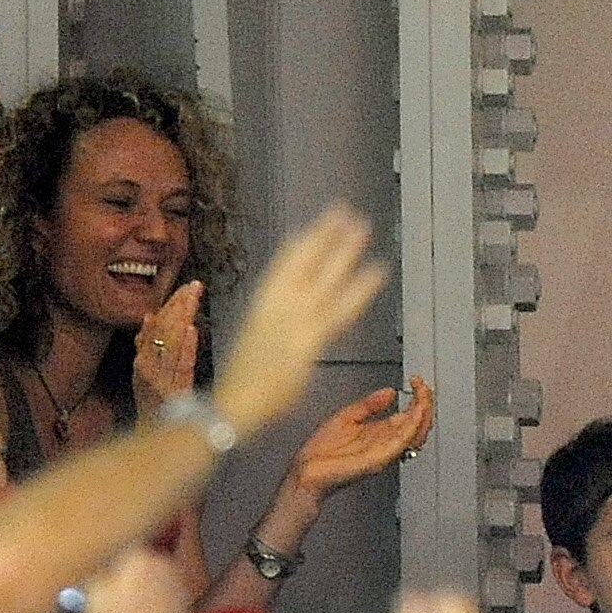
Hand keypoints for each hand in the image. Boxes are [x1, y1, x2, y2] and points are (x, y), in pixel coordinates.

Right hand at [133, 280, 205, 414]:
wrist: (158, 436)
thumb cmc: (155, 404)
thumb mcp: (144, 374)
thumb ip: (145, 345)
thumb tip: (149, 317)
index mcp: (143, 360)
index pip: (157, 325)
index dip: (171, 305)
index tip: (185, 287)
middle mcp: (148, 367)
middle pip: (164, 330)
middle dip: (179, 305)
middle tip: (194, 286)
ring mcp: (161, 379)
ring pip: (172, 343)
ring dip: (183, 319)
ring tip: (193, 299)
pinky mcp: (174, 392)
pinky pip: (181, 366)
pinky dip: (187, 347)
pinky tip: (193, 330)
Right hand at [209, 206, 387, 435]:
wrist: (233, 402)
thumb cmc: (239, 388)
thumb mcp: (256, 354)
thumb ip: (275, 340)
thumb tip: (288, 343)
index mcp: (263, 308)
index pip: (282, 269)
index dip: (298, 248)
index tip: (308, 231)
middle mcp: (279, 306)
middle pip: (305, 261)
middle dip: (324, 235)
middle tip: (341, 211)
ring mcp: (295, 319)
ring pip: (325, 275)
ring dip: (345, 249)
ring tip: (362, 224)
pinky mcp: (310, 337)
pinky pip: (343, 308)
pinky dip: (362, 287)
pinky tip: (378, 270)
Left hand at [288, 380, 435, 500]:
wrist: (308, 472)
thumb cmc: (321, 453)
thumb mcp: (347, 417)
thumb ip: (369, 405)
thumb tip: (390, 392)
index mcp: (380, 434)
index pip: (409, 416)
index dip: (417, 397)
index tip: (416, 381)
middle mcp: (386, 443)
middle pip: (419, 424)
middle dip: (426, 402)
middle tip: (423, 385)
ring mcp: (385, 451)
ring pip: (417, 432)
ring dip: (424, 410)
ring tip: (423, 394)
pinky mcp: (379, 458)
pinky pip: (402, 441)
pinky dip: (413, 425)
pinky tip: (415, 410)